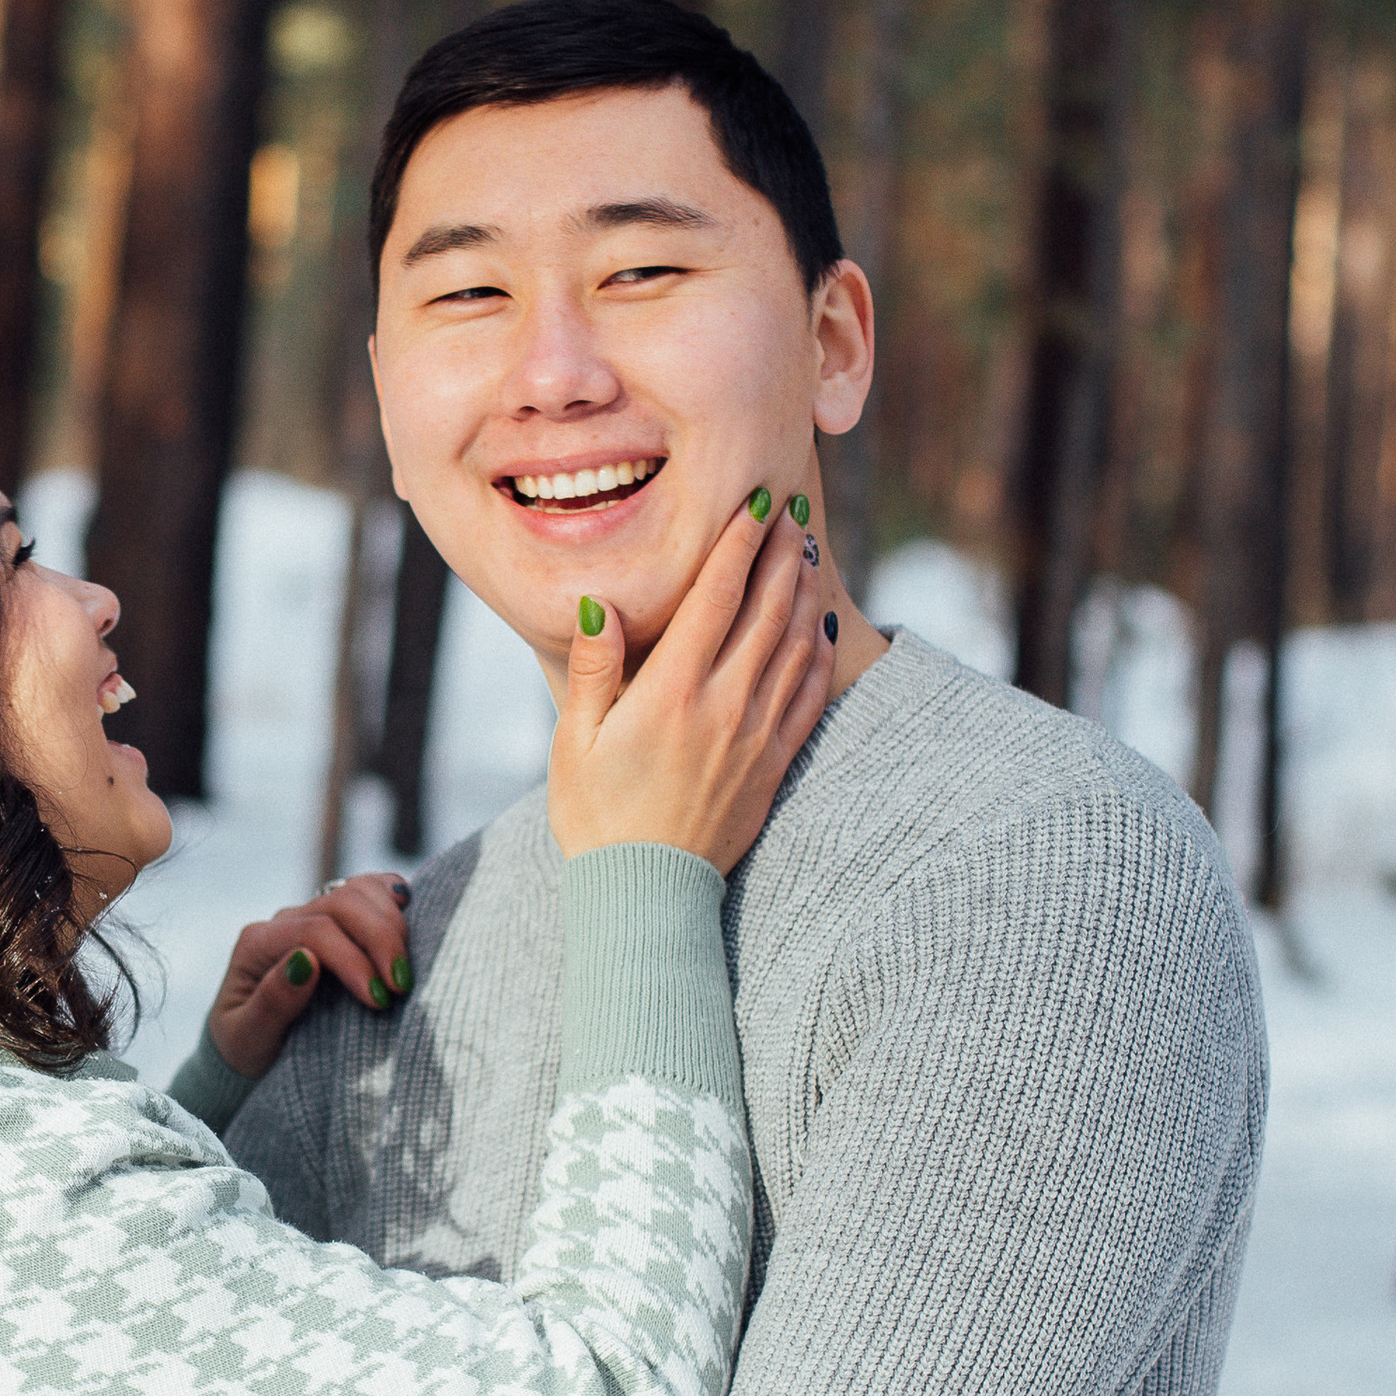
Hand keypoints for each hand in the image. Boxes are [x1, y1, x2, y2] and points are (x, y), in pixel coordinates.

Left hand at [204, 867, 416, 1080]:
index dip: (354, 960)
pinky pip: (371, 892)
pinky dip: (394, 899)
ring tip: (405, 968)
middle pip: (343, 902)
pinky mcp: (339, 922)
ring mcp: (314, 914)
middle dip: (380, 939)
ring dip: (392, 922)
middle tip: (402, 986)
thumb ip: (271, 1002)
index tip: (379, 999)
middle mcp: (285, 921)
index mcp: (257, 943)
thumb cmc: (246, 1047)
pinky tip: (411, 920)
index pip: (315, 931)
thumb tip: (305, 961)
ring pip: (360, 889)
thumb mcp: (247, 1038)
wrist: (249, 1049)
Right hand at [547, 492, 832, 872]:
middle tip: (793, 508)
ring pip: (793, 645)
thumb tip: (600, 605)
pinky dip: (817, 654)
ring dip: (803, 592)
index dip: (740, 543)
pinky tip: (820, 627)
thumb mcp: (574, 741)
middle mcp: (723, 705)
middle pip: (765, 610)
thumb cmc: (595, 816)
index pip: (716, 597)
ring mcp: (755, 735)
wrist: (645, 895)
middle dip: (781, 553)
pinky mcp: (773, 764)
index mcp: (670, 692)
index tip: (756, 500)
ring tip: (808, 551)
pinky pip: (807, 697)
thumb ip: (592, 669)